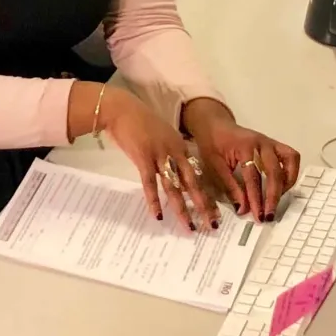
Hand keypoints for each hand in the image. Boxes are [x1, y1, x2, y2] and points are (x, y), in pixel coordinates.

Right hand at [99, 88, 215, 232]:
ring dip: (182, 208)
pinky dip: (154, 200)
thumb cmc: (138, 122)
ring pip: (174, 187)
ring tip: (189, 226)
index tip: (214, 211)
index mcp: (180, 147)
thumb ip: (169, 151)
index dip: (206, 194)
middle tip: (212, 224)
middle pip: (192, 183)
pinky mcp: (143, 159)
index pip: (197, 175)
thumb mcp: (161, 135)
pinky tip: (158, 215)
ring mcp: (160, 156)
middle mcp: (175, 152)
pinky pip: (150, 184)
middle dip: (203, 205)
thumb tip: (172, 170)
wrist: (121, 109)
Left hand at [182, 99, 300, 221]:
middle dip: (272, 196)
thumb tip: (242, 209)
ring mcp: (271, 143)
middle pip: (274, 172)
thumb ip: (230, 186)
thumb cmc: (212, 145)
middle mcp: (262, 143)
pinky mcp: (276, 145)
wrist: (215, 125)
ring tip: (277, 200)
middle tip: (268, 215)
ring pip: (290, 161)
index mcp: (244, 146)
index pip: (253, 177)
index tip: (256, 215)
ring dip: (286, 183)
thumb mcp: (215, 165)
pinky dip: (290, 173)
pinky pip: (291, 157)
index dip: (255, 198)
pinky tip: (282, 186)